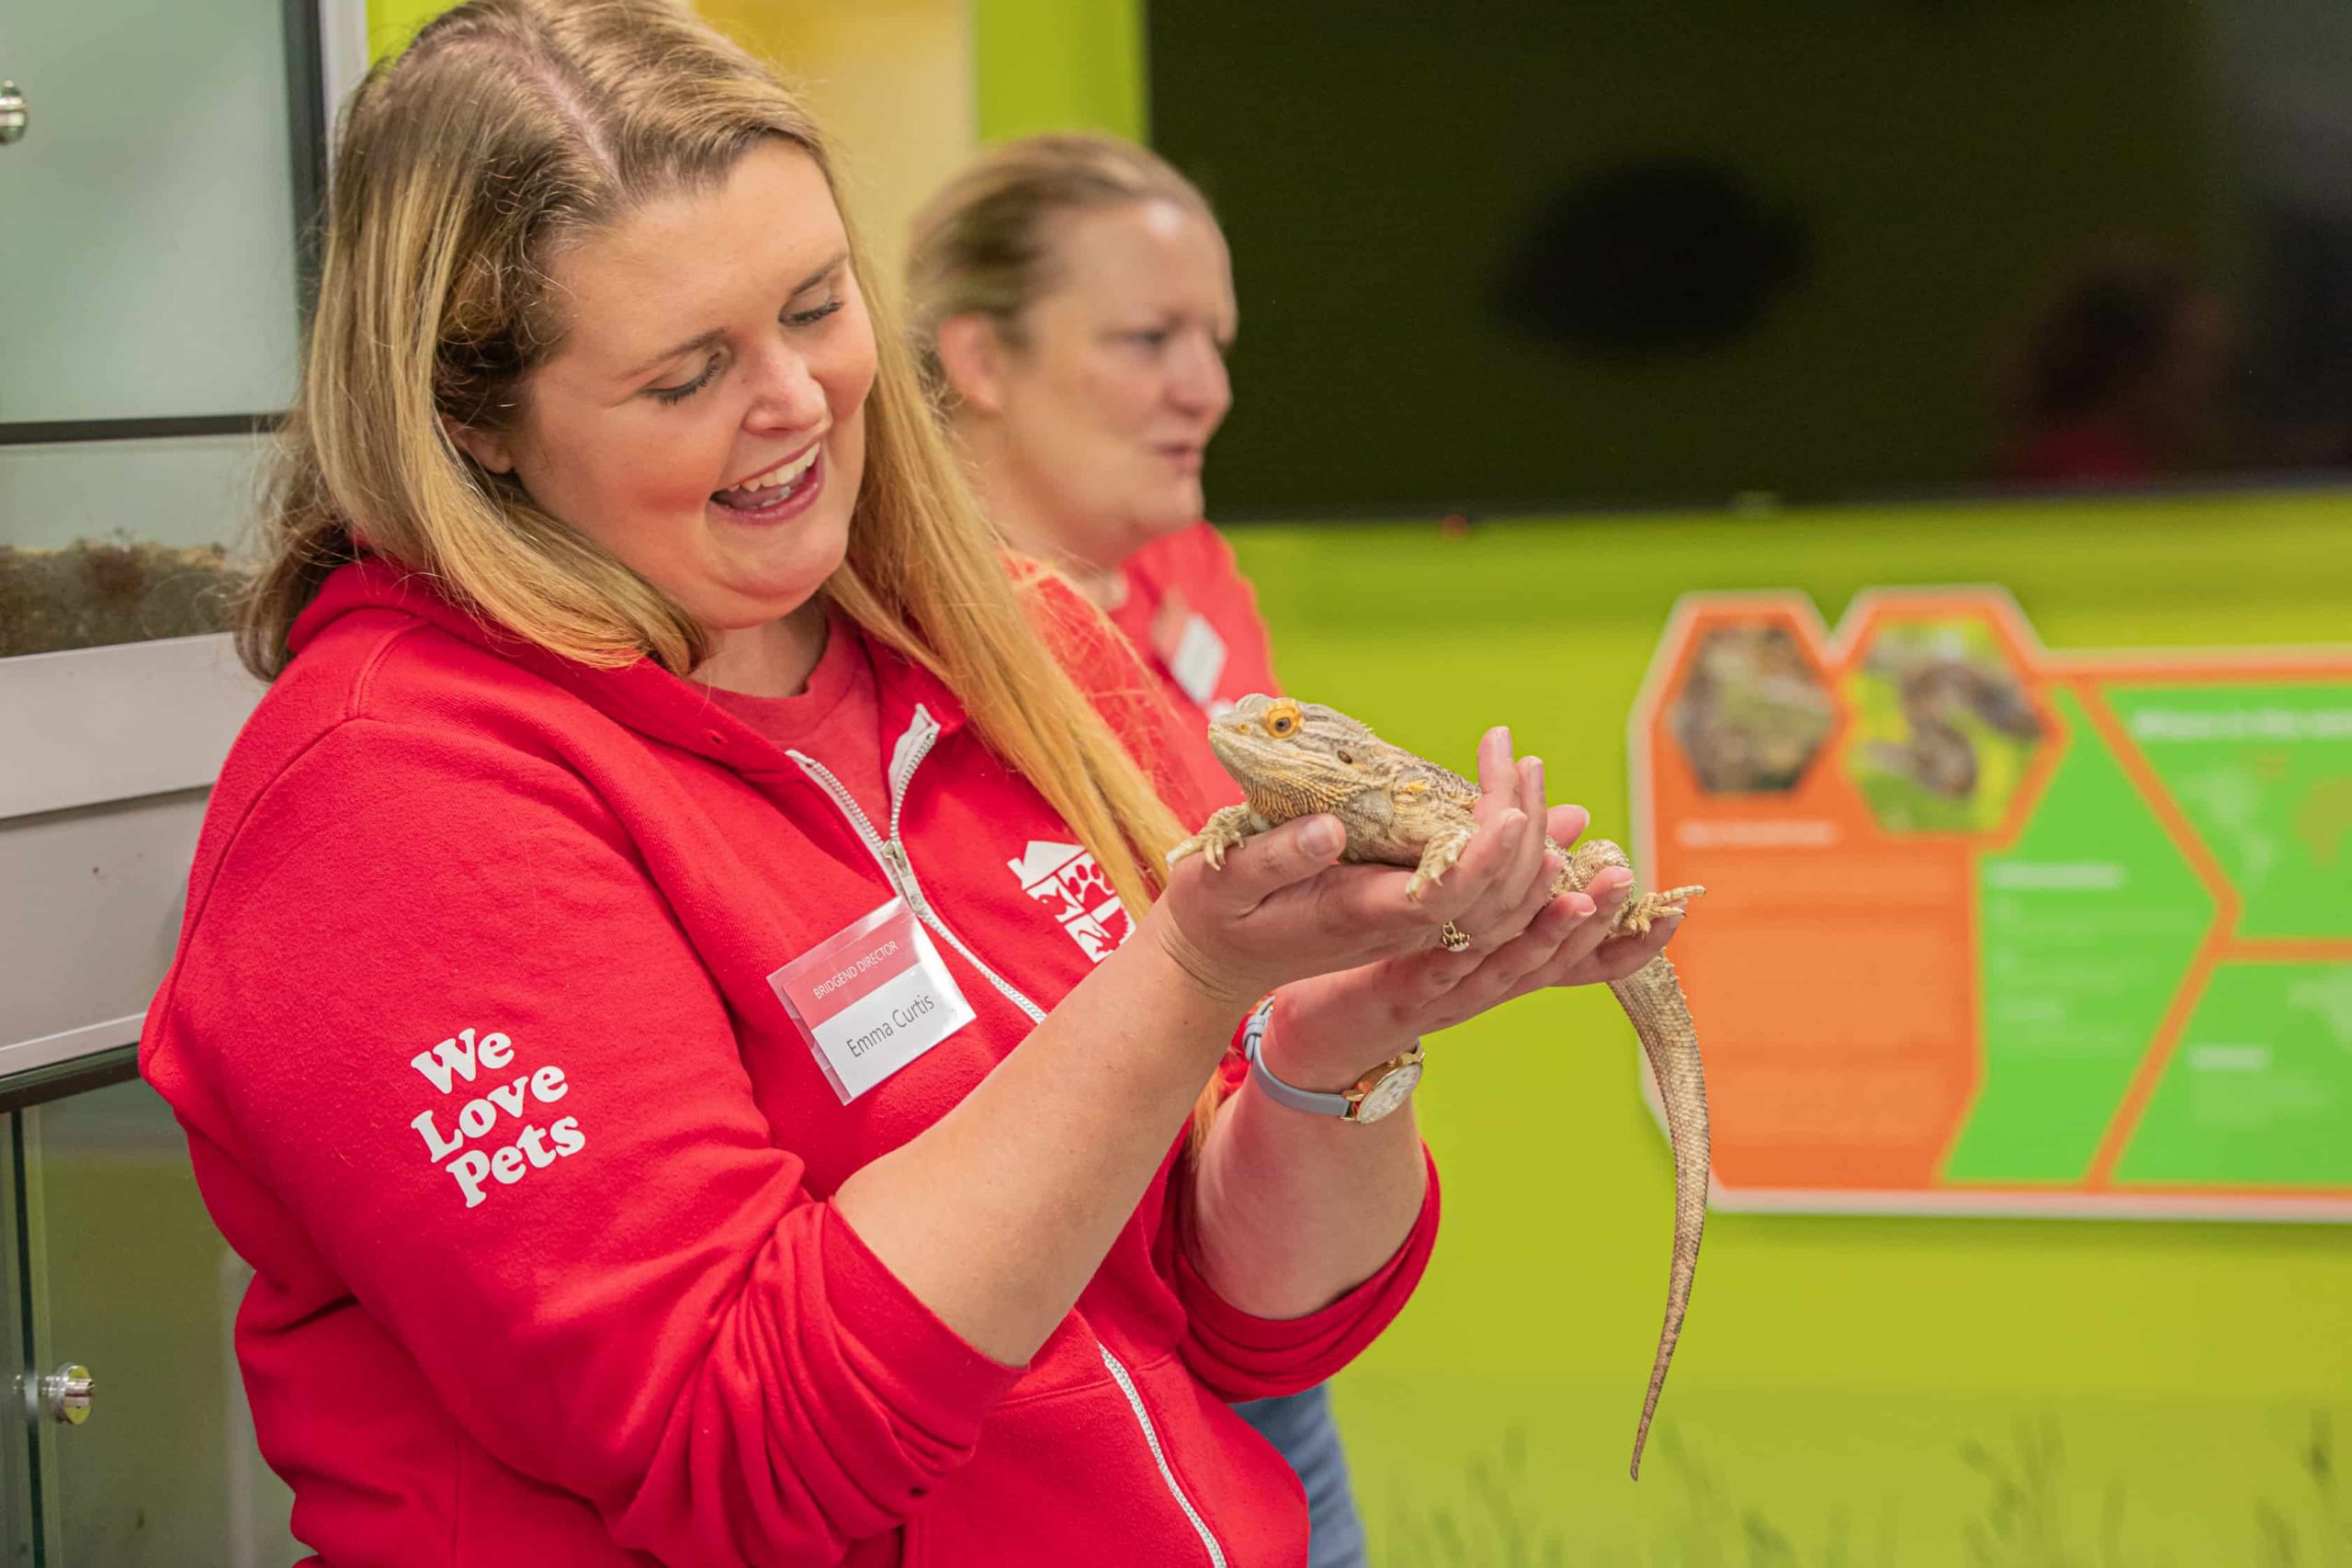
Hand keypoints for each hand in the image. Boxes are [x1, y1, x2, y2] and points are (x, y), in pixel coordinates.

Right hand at [1148, 728, 1540, 1010]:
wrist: (1217, 962)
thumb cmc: (1213, 915)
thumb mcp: (1221, 883)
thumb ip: (1274, 859)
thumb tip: (1331, 829)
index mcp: (1357, 916)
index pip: (1443, 898)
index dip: (1483, 860)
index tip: (1507, 811)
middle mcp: (1395, 925)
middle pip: (1488, 898)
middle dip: (1518, 829)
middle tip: (1520, 758)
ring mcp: (1407, 921)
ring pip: (1494, 898)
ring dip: (1523, 837)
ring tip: (1527, 767)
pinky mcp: (1407, 907)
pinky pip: (1477, 890)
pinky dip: (1505, 850)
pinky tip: (1516, 803)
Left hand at [1259, 734, 1682, 1085]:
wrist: (1320, 1030)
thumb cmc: (1393, 959)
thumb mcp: (1459, 910)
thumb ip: (1510, 870)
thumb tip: (1572, 819)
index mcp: (1510, 967)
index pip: (1588, 961)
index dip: (1633, 941)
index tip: (1676, 907)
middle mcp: (1491, 987)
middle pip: (1554, 954)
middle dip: (1595, 918)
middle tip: (1626, 876)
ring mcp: (1451, 996)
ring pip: (1508, 962)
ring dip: (1545, 929)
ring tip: (1580, 892)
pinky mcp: (1401, 993)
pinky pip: (1443, 964)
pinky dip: (1469, 940)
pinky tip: (1481, 911)